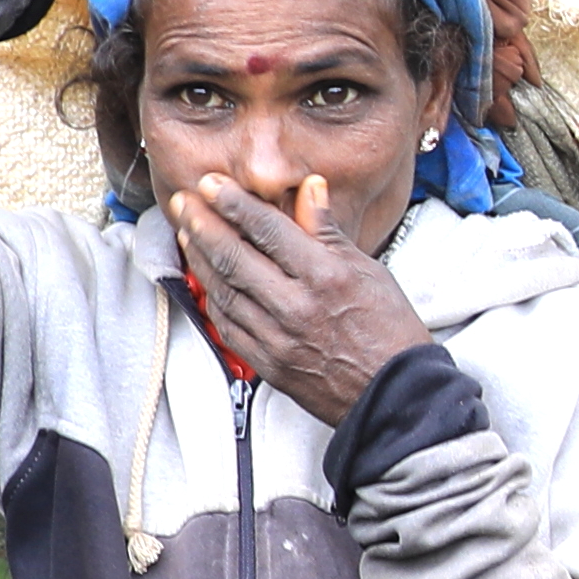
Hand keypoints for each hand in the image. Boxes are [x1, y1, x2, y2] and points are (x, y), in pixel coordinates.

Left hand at [168, 166, 442, 428]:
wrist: (396, 395)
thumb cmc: (389, 330)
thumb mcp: (368, 270)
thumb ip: (328, 230)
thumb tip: (310, 187)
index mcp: (326, 277)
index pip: (268, 229)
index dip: (234, 203)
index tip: (211, 183)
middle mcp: (296, 306)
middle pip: (234, 257)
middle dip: (202, 224)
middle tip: (183, 201)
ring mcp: (277, 338)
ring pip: (223, 290)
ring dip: (199, 257)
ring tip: (187, 232)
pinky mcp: (268, 364)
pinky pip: (226, 324)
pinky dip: (211, 296)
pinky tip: (204, 277)